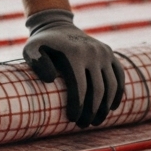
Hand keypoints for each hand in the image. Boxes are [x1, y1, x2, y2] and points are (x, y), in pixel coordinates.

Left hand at [22, 8, 124, 127]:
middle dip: (91, 111)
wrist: (57, 26)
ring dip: (104, 107)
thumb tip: (50, 79)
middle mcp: (93, 53)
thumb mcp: (31, 49)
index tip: (72, 119)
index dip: (77, 106)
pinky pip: (119, 76)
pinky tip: (112, 107)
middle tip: (83, 124)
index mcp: (74, 54)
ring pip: (111, 86)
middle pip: (97, 90)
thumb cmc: (42, 44)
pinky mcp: (110, 54)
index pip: (79, 87)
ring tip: (95, 121)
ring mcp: (104, 53)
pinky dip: (117, 93)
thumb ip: (36, 63)